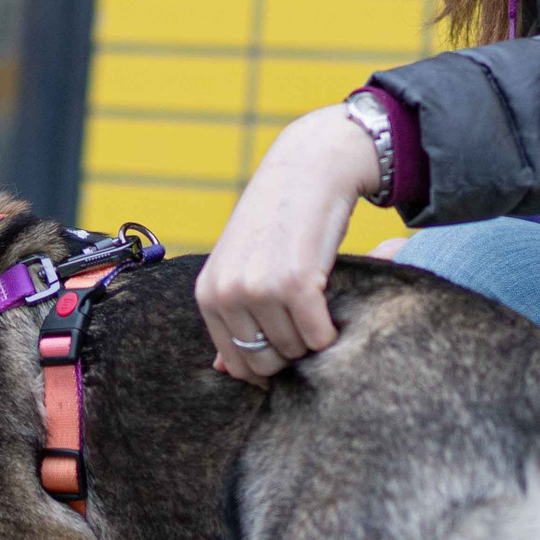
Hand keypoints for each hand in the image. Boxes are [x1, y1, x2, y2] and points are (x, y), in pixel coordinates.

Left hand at [197, 109, 380, 383]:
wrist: (307, 169)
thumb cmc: (277, 221)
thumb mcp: (240, 266)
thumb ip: (230, 316)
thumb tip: (223, 371)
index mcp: (208, 293)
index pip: (236, 362)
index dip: (267, 362)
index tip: (288, 343)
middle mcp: (227, 293)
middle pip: (266, 361)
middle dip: (292, 351)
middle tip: (306, 319)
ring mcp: (259, 289)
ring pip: (295, 350)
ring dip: (313, 336)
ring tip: (316, 301)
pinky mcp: (295, 283)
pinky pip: (318, 336)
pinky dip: (331, 330)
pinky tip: (330, 303)